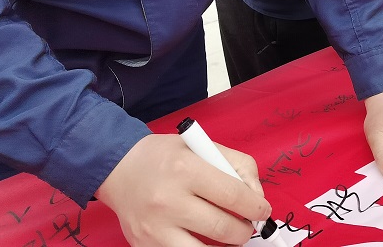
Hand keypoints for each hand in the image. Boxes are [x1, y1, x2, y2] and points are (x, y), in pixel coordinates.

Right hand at [96, 134, 269, 246]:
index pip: (233, 195)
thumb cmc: (165, 156)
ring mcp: (155, 228)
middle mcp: (168, 201)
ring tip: (229, 234)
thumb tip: (256, 196)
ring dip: (227, 246)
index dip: (256, 206)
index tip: (263, 210)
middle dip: (244, 229)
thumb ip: (236, 165)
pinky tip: (206, 241)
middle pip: (222, 227)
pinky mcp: (145, 246)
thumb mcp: (202, 145)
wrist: (119, 169)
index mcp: (185, 169)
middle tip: (246, 224)